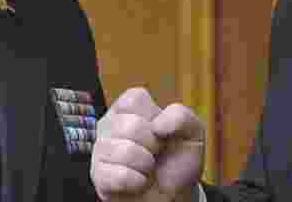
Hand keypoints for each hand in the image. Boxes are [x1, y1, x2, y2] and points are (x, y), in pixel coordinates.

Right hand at [90, 87, 205, 201]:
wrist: (176, 194)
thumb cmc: (178, 160)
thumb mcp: (192, 132)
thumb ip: (181, 116)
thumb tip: (158, 125)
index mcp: (128, 109)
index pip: (135, 99)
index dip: (155, 118)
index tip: (162, 132)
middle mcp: (110, 125)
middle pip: (130, 126)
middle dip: (153, 144)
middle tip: (155, 153)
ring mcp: (101, 150)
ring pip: (124, 151)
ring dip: (145, 164)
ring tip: (146, 168)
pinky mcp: (99, 176)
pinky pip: (117, 176)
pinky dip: (136, 181)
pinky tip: (138, 181)